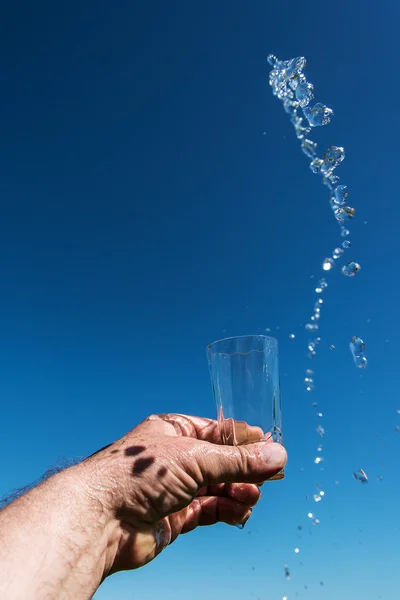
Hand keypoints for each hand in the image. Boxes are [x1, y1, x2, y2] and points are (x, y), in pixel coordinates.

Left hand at [82, 414, 286, 576]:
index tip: (270, 446)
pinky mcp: (174, 516)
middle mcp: (172, 457)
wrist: (102, 519)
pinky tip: (241, 510)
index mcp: (172, 431)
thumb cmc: (140, 475)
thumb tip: (278, 454)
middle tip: (272, 476)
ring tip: (253, 496)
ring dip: (239, 490)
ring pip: (216, 486)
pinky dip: (227, 509)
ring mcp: (173, 488)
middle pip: (219, 460)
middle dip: (245, 468)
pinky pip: (209, 509)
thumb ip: (238, 460)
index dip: (243, 439)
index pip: (216, 431)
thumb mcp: (196, 459)